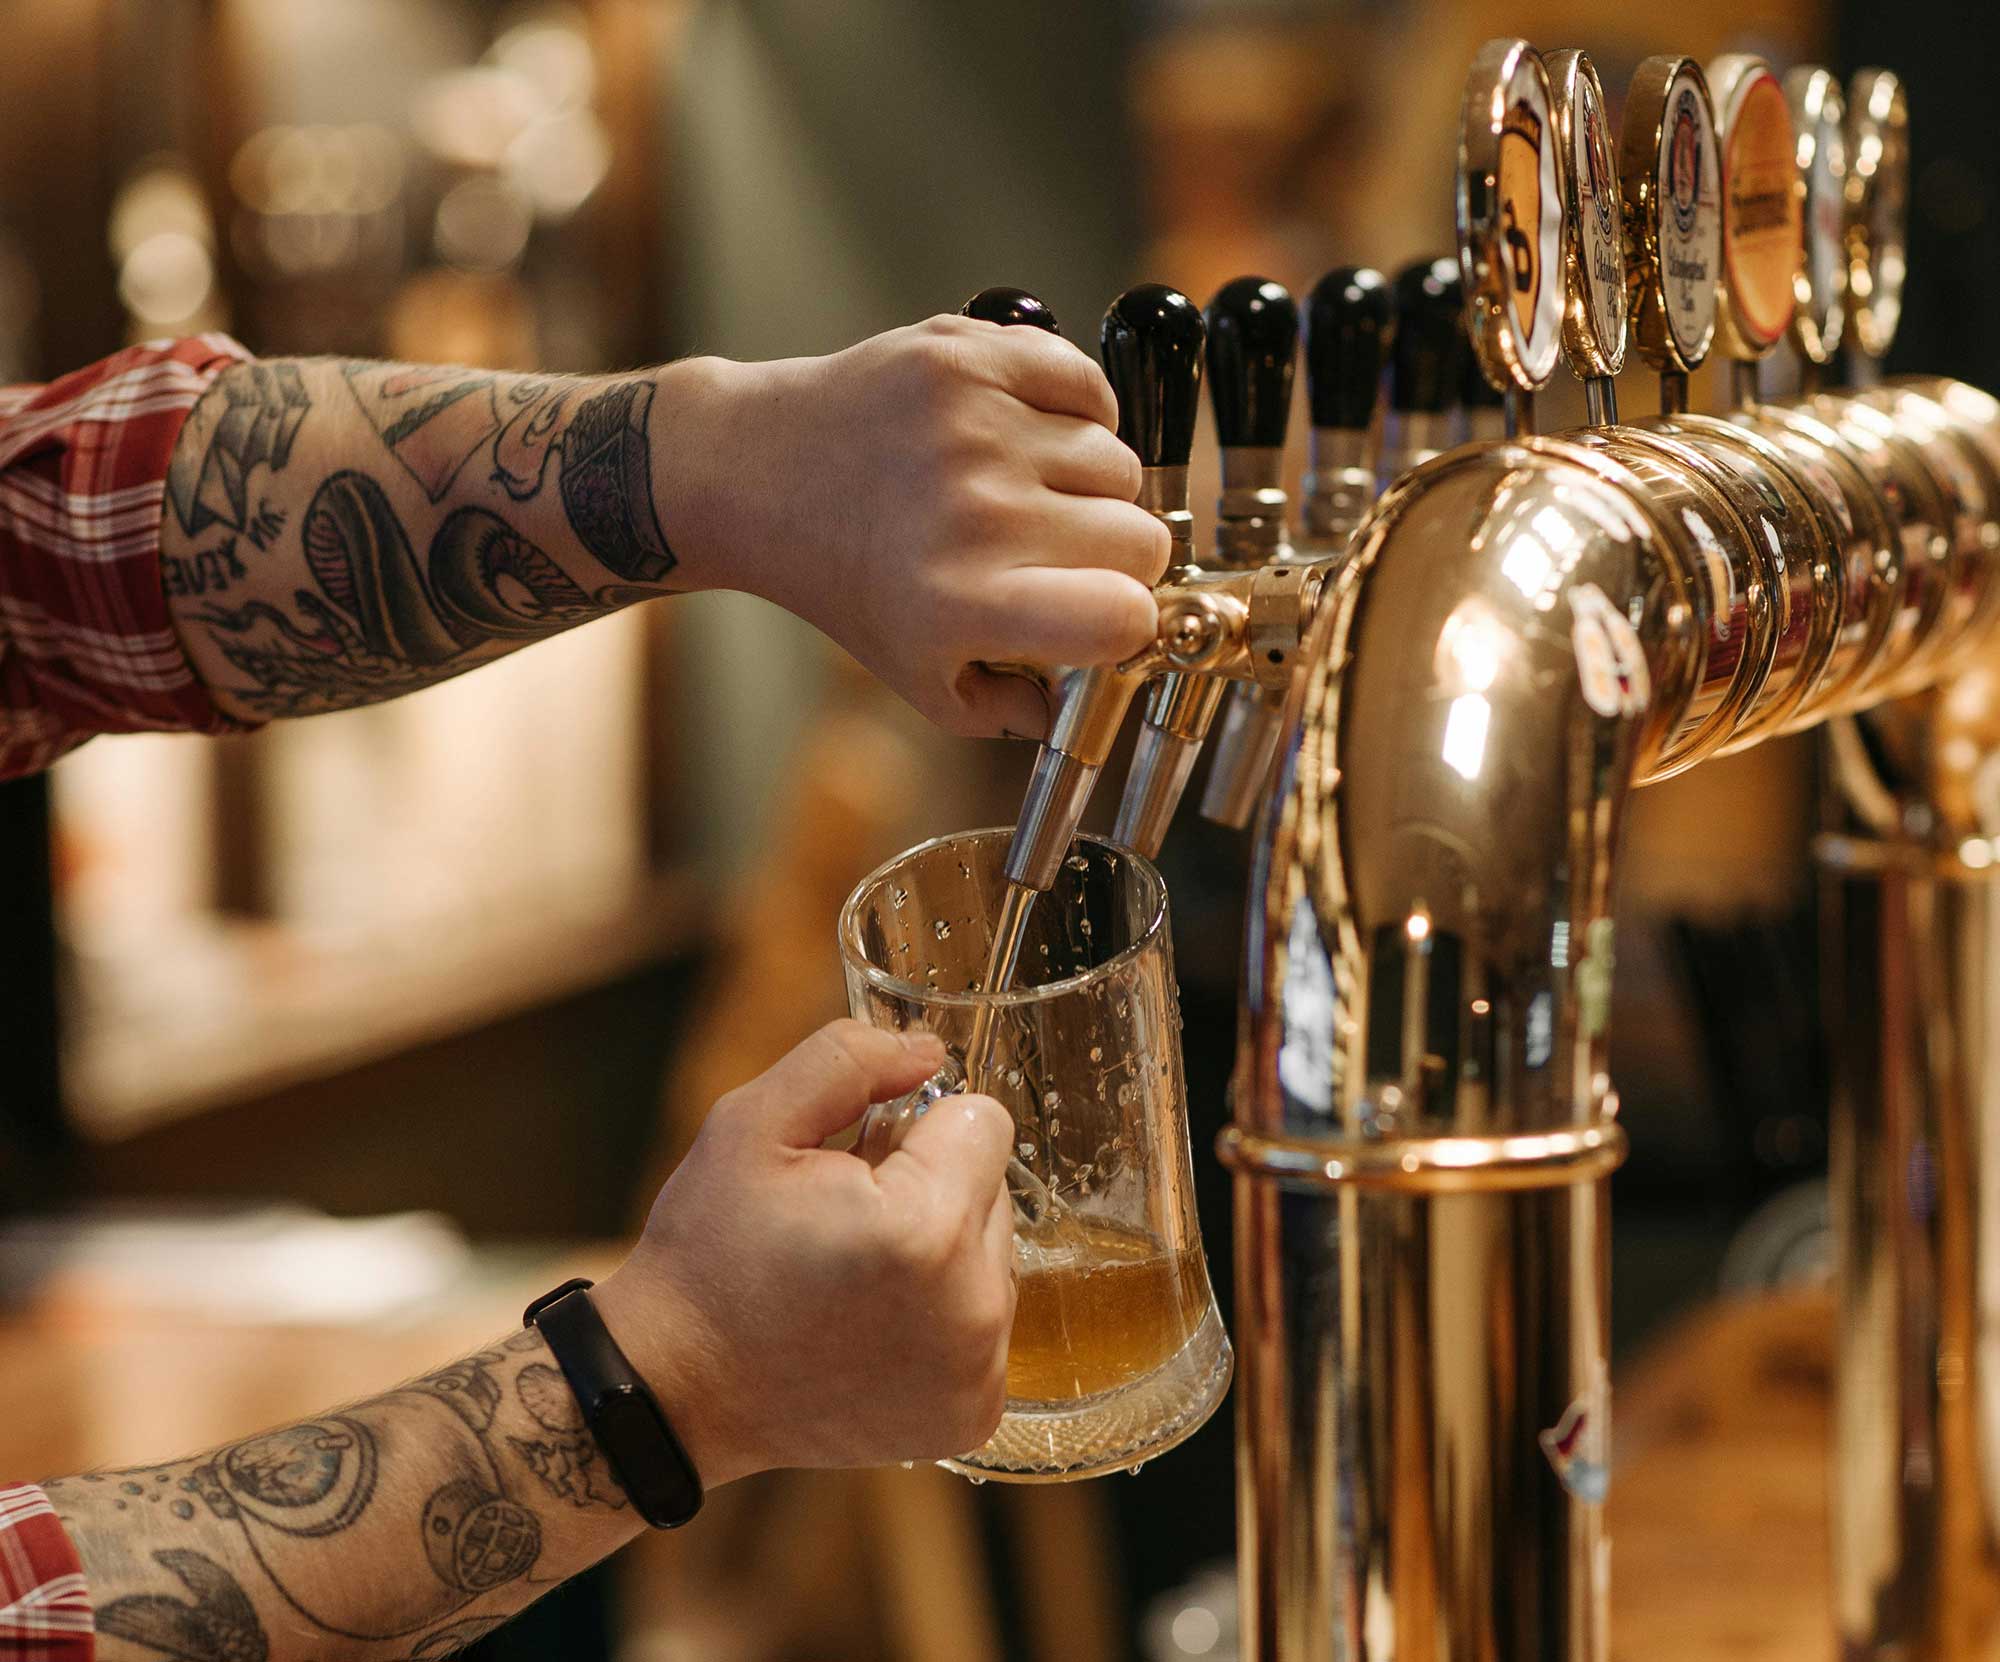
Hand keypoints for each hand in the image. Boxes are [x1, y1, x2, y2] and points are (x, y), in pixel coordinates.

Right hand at [593, 1020, 1016, 1486]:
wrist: (676, 1389)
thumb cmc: (710, 1253)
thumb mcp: (751, 1123)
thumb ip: (849, 1061)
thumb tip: (930, 1051)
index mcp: (926, 1230)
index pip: (985, 1122)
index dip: (916, 1129)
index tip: (857, 1165)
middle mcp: (972, 1310)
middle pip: (994, 1188)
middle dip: (931, 1189)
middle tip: (845, 1225)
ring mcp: (978, 1374)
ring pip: (993, 1254)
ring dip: (941, 1250)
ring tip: (855, 1277)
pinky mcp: (972, 1415)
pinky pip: (985, 1322)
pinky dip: (940, 1316)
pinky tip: (871, 1328)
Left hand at [666, 316, 1170, 737]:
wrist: (759, 473)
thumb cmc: (846, 579)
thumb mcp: (913, 675)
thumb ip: (1002, 710)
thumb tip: (1068, 711)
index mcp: (966, 603)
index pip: (1125, 616)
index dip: (1125, 621)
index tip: (1100, 613)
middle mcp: (978, 513)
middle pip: (1139, 538)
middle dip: (1115, 556)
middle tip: (1060, 554)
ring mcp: (976, 426)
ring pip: (1119, 461)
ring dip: (1091, 485)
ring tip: (1031, 492)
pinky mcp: (970, 357)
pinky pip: (1089, 385)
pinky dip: (1077, 411)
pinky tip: (1032, 436)